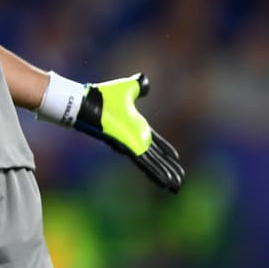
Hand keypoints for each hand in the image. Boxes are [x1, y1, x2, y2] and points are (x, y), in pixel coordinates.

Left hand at [73, 74, 183, 192]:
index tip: (176, 158)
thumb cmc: (102, 96)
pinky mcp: (127, 148)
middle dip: (169, 168)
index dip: (165, 150)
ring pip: (152, 164)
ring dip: (165, 175)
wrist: (88, 103)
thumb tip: (144, 80)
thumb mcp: (127, 88)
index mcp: (136, 126)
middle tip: (180, 181)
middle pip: (156, 157)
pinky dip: (155, 173)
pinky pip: (144, 164)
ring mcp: (131, 145)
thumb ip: (138, 86)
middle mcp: (135, 138)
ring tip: (177, 187)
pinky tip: (165, 183)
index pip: (155, 142)